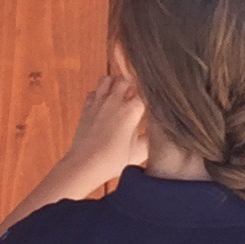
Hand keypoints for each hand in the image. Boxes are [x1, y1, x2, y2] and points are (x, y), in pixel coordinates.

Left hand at [61, 71, 147, 193]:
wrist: (85, 164)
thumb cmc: (113, 160)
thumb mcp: (139, 152)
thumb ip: (152, 138)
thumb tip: (159, 131)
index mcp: (132, 110)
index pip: (146, 91)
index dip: (150, 94)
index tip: (152, 100)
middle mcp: (115, 100)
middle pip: (126, 79)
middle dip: (132, 84)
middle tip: (136, 96)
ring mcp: (99, 102)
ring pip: (107, 79)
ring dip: (115, 83)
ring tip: (120, 94)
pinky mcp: (86, 107)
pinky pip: (93, 91)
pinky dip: (100, 93)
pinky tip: (104, 103)